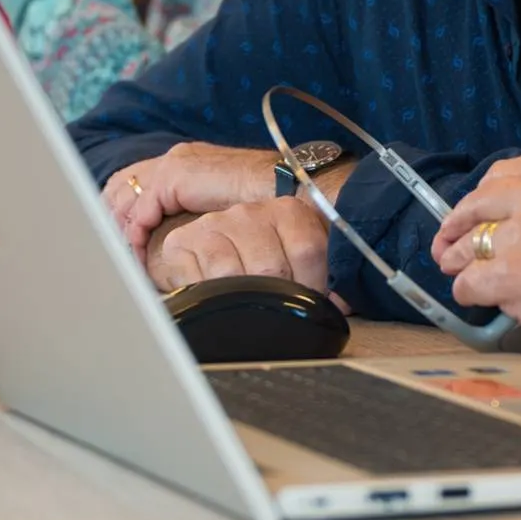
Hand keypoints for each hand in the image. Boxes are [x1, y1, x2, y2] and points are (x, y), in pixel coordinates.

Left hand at [103, 142, 282, 255]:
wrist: (290, 189)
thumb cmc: (267, 205)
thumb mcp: (223, 210)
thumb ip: (199, 216)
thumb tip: (181, 239)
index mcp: (188, 163)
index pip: (139, 181)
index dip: (125, 211)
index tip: (123, 240)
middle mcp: (178, 157)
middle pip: (124, 184)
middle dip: (114, 218)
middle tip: (115, 249)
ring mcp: (176, 163)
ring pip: (128, 195)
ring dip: (124, 227)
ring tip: (126, 255)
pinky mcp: (177, 175)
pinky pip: (143, 208)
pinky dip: (138, 232)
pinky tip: (141, 251)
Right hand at [147, 196, 332, 293]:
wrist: (207, 249)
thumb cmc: (262, 258)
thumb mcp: (301, 258)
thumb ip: (326, 274)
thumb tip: (340, 304)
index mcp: (285, 211)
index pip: (308, 250)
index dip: (314, 286)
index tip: (312, 301)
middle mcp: (247, 213)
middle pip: (272, 268)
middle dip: (279, 297)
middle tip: (277, 308)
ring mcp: (213, 227)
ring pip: (235, 277)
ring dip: (243, 300)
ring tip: (247, 304)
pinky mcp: (180, 245)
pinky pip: (200, 282)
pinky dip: (210, 299)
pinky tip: (218, 299)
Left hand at [431, 150, 520, 351]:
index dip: (500, 187)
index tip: (492, 197)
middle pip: (486, 196)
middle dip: (465, 214)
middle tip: (454, 230)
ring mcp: (520, 230)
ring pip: (472, 236)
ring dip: (458, 251)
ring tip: (451, 263)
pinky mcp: (507, 271)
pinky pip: (472, 280)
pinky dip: (467, 289)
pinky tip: (470, 297)